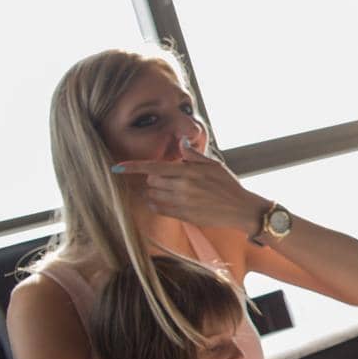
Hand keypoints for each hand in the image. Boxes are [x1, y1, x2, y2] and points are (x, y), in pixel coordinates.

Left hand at [113, 138, 265, 231]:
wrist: (242, 210)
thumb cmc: (229, 186)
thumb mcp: (214, 165)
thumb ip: (193, 155)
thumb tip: (181, 142)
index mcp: (189, 172)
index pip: (153, 167)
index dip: (132, 167)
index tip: (116, 167)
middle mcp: (182, 187)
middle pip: (151, 181)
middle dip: (154, 178)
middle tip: (168, 177)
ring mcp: (182, 203)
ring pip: (153, 195)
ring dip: (155, 191)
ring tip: (170, 189)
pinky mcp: (183, 216)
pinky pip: (159, 209)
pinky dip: (157, 204)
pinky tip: (166, 200)